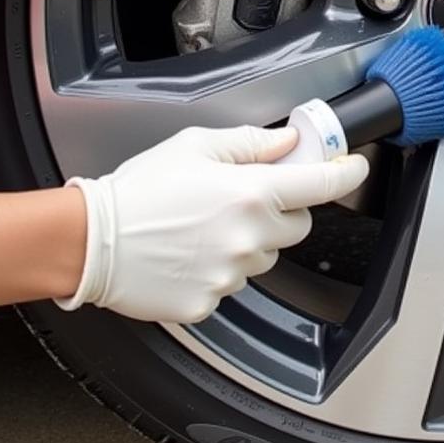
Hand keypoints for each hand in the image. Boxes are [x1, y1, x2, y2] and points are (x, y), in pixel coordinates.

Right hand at [56, 124, 368, 323]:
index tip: (354, 167)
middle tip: (245, 199)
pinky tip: (190, 254)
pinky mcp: (211, 302)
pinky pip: (233, 283)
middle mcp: (249, 237)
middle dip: (283, 211)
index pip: (321, 184)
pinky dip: (220, 269)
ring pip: (265, 256)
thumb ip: (250, 143)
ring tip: (204, 227)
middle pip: (298, 226)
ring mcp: (232, 274)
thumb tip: (287, 140)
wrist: (89, 241)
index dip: (345, 173)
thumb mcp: (196, 146)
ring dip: (249, 241)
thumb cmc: (138, 191)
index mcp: (251, 193)